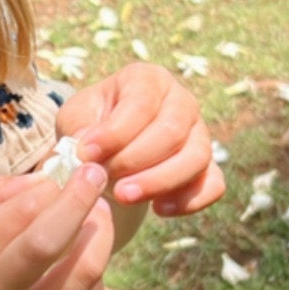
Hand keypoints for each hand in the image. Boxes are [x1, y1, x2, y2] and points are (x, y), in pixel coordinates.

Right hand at [0, 163, 114, 289]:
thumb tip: (45, 179)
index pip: (20, 212)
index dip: (54, 186)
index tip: (72, 169)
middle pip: (53, 241)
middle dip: (83, 200)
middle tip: (96, 177)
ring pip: (85, 273)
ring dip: (100, 235)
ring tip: (99, 216)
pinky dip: (95, 276)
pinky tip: (85, 262)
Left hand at [56, 62, 224, 217]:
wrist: (106, 151)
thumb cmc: (90, 126)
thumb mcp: (74, 118)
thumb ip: (78, 128)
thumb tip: (87, 148)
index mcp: (148, 80)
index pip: (141, 103)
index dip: (115, 132)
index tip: (86, 154)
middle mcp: (181, 101)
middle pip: (173, 130)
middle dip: (136, 160)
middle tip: (103, 179)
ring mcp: (199, 133)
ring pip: (197, 157)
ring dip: (160, 181)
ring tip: (124, 197)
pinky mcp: (208, 166)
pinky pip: (213, 184)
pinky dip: (191, 200)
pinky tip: (159, 209)